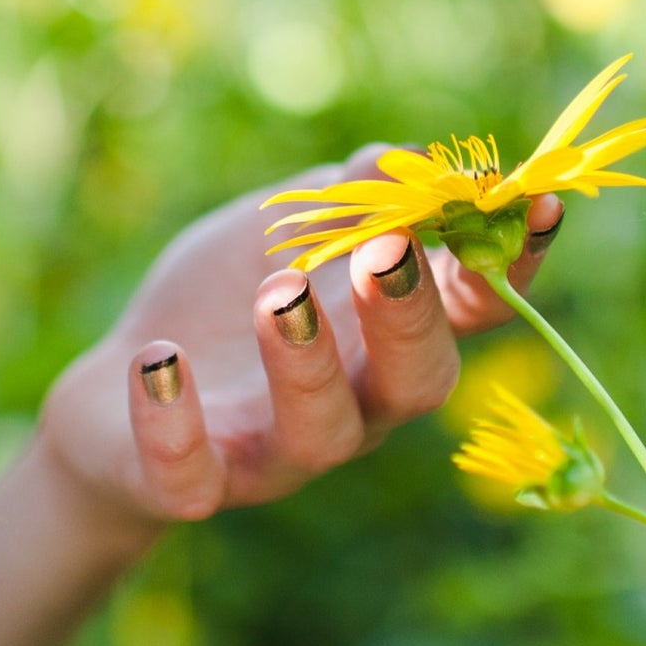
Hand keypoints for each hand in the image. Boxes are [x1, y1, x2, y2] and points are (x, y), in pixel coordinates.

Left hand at [36, 149, 564, 533]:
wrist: (111, 389)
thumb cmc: (218, 300)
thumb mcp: (273, 231)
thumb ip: (339, 199)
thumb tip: (401, 161)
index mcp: (386, 340)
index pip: (472, 310)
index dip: (510, 263)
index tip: (533, 203)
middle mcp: (353, 407)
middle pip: (414, 382)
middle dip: (406, 316)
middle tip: (382, 251)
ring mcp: (273, 453)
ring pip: (318, 431)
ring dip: (304, 361)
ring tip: (276, 294)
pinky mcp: (189, 484)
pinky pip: (190, 474)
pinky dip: (173, 419)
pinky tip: (157, 360)